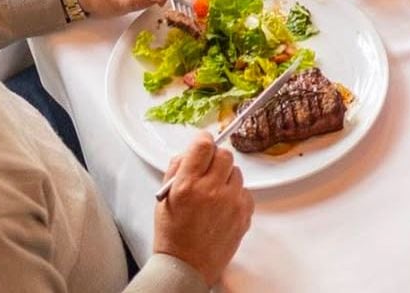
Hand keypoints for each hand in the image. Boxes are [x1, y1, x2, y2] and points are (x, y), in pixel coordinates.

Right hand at [154, 133, 253, 285]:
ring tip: (214, 195)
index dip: (204, 141)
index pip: (204, 145)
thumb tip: (191, 149)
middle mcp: (211, 191)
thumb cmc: (173, 234)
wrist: (186, 268)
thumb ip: (177, 168)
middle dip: (215, 160)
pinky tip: (223, 208)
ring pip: (236, 172)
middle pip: (224, 154)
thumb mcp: (164, 197)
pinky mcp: (244, 215)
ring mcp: (230, 203)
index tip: (203, 145)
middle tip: (208, 173)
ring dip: (226, 178)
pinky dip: (236, 195)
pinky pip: (245, 191)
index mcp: (187, 185)